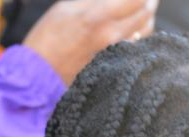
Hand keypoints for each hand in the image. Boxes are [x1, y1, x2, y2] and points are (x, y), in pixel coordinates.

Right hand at [24, 0, 157, 85]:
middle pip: (146, 12)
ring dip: (146, 16)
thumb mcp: (67, 6)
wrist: (40, 76)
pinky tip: (134, 28)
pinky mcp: (117, 65)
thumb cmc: (48, 38)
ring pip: (146, 30)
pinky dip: (140, 33)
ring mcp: (117, 54)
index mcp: (98, 18)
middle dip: (148, 0)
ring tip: (142, 8)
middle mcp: (112, 36)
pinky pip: (138, 46)